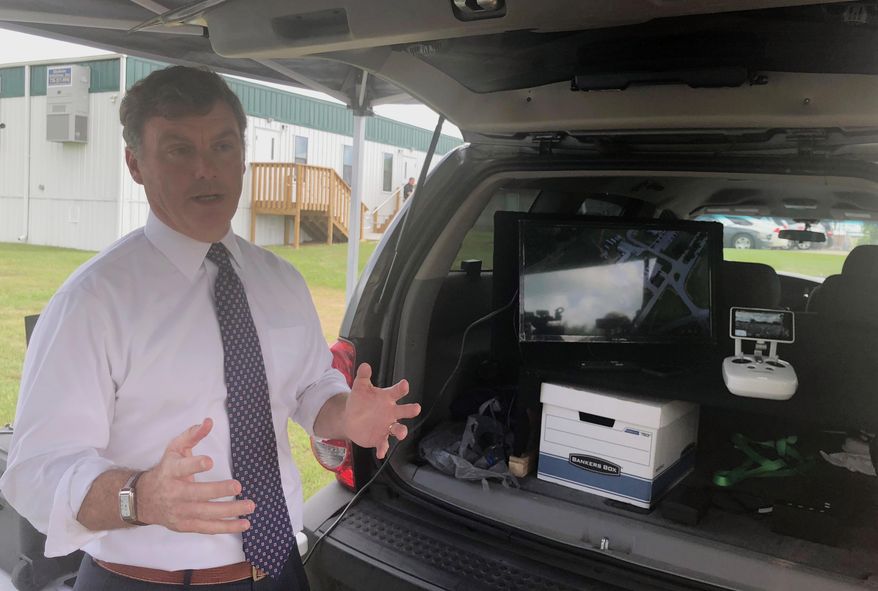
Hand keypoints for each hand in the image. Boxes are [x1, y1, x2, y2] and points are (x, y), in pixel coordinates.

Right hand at [137, 418, 253, 533]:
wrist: (143, 499)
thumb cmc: (165, 470)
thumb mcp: (174, 449)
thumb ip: (192, 435)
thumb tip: (208, 422)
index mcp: (171, 471)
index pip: (182, 468)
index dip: (194, 465)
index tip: (209, 461)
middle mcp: (174, 493)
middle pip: (197, 494)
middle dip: (218, 491)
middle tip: (237, 485)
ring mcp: (180, 511)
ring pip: (206, 513)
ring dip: (229, 511)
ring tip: (250, 506)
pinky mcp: (185, 525)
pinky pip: (208, 528)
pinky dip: (226, 527)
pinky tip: (244, 524)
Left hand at [342, 363, 420, 459]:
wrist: (350, 418)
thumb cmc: (359, 401)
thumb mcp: (360, 387)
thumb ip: (363, 377)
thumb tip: (365, 365)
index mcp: (387, 398)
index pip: (397, 392)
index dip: (401, 388)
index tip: (404, 384)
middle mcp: (391, 412)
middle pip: (404, 411)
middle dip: (410, 410)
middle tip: (416, 408)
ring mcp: (387, 426)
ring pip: (398, 429)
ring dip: (401, 431)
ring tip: (401, 433)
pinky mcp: (380, 438)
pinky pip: (384, 444)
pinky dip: (383, 448)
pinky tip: (381, 452)